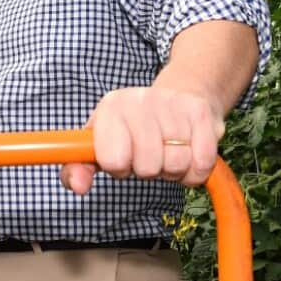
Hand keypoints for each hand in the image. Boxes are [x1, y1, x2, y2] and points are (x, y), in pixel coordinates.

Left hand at [60, 86, 223, 194]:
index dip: (120, 168)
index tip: (124, 159)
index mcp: (111, 107)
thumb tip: (78, 187)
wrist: (182, 94)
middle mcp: (140, 100)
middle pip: (148, 167)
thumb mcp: (101, 142)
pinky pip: (201, 164)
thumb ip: (79, 168)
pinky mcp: (201, 112)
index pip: (113, 159)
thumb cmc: (135, 127)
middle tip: (150, 155)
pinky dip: (196, 170)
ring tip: (169, 151)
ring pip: (176, 165)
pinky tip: (189, 152)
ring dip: (174, 169)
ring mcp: (172, 104)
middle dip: (150, 170)